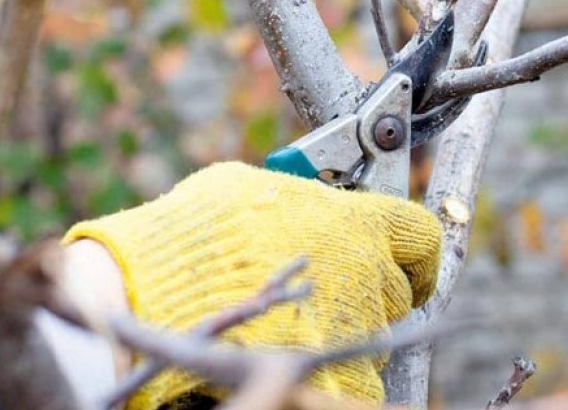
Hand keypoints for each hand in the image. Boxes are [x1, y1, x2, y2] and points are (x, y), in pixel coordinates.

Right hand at [64, 161, 441, 408]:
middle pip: (395, 291)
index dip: (415, 254)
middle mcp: (363, 273)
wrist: (148, 292)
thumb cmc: (191, 234)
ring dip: (345, 331)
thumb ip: (296, 198)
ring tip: (296, 325)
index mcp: (353, 222)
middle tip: (332, 296)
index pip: (419, 235)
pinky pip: (350, 378)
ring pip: (371, 336)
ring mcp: (348, 325)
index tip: (408, 266)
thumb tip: (305, 199)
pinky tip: (291, 358)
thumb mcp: (247, 189)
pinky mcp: (326, 372)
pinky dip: (328, 372)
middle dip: (370, 294)